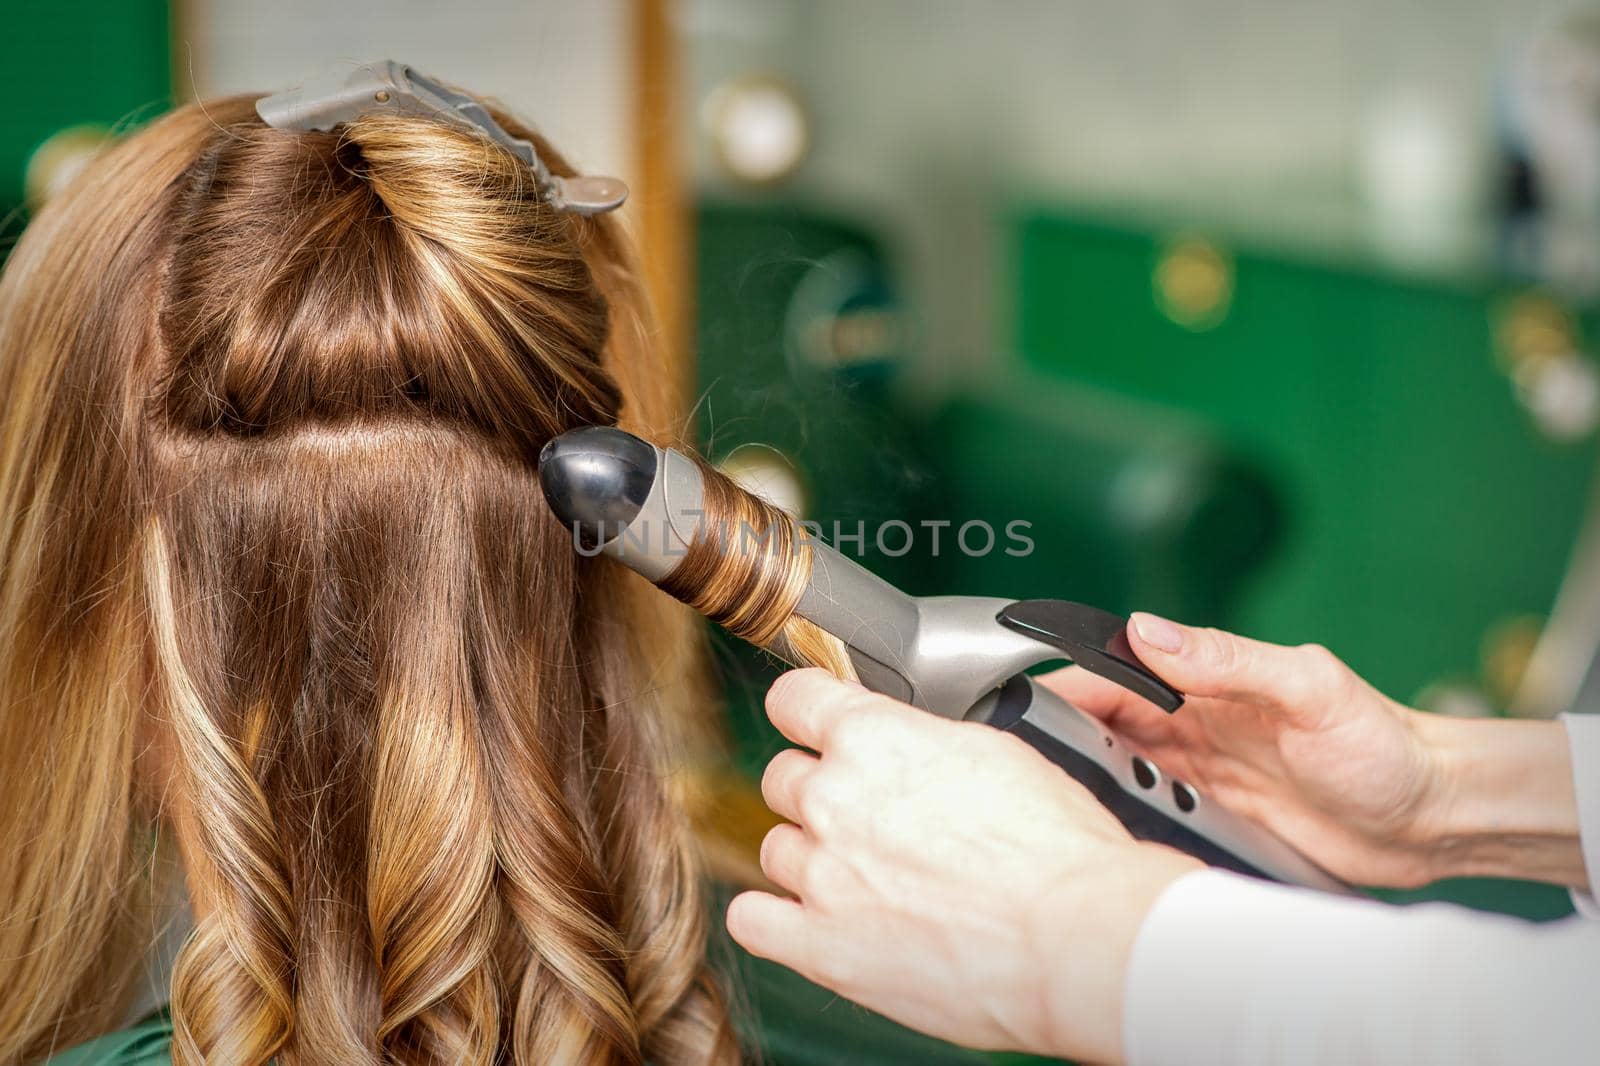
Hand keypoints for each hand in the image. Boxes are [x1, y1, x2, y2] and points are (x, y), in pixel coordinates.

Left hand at [726, 669, 1200, 1063]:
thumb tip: (900, 739)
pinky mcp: (819, 946)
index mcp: (873, 737)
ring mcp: (821, 875)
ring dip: (810, 858)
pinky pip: (752, 920)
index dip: (807, 711)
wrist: (1075, 938)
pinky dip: (774, 919)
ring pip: (776, 848)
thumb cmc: (1057, 849)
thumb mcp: (993, 751)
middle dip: (820, 794)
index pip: (793, 698)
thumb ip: (920, 739)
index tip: (816, 725)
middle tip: (870, 819)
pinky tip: (810, 920)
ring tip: (865, 880)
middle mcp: (833, 798)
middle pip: (783, 778)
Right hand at [1043, 613, 1584, 888]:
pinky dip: (1118, 816)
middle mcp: (1192, 721)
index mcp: (1207, 678)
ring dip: (1084, 779)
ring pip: (1113, 767)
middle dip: (1058, 736)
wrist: (1432, 818)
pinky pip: (1146, 812)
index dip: (1065, 683)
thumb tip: (1147, 629)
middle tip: (1024, 765)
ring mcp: (1197, 771)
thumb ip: (1229, 659)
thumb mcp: (1308, 689)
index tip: (1019, 703)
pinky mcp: (1209, 816)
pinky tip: (1098, 830)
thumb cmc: (1385, 744)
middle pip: (1100, 722)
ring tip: (1052, 801)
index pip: (1114, 672)